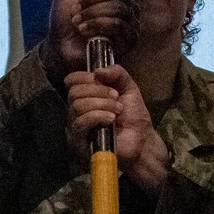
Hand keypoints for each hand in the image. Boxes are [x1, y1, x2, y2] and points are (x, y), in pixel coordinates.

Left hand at [40, 0, 136, 74]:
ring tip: (77, 21)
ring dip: (93, 13)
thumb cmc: (64, 17)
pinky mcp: (128, 41)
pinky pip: (118, 25)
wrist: (58, 46)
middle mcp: (126, 6)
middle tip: (76, 8)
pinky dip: (97, 25)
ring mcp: (130, 23)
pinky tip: (84, 31)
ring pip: (119, 8)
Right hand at [66, 64, 168, 191]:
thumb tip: (97, 70)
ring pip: (77, 106)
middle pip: (74, 92)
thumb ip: (116, 73)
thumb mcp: (128, 87)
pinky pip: (81, 123)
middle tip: (117, 98)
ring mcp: (75, 128)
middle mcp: (75, 111)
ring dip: (101, 104)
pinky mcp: (79, 143)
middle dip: (98, 91)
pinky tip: (111, 119)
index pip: (71, 80)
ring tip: (118, 110)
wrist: (142, 140)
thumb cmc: (133, 116)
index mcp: (84, 96)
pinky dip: (98, 116)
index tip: (104, 80)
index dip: (85, 76)